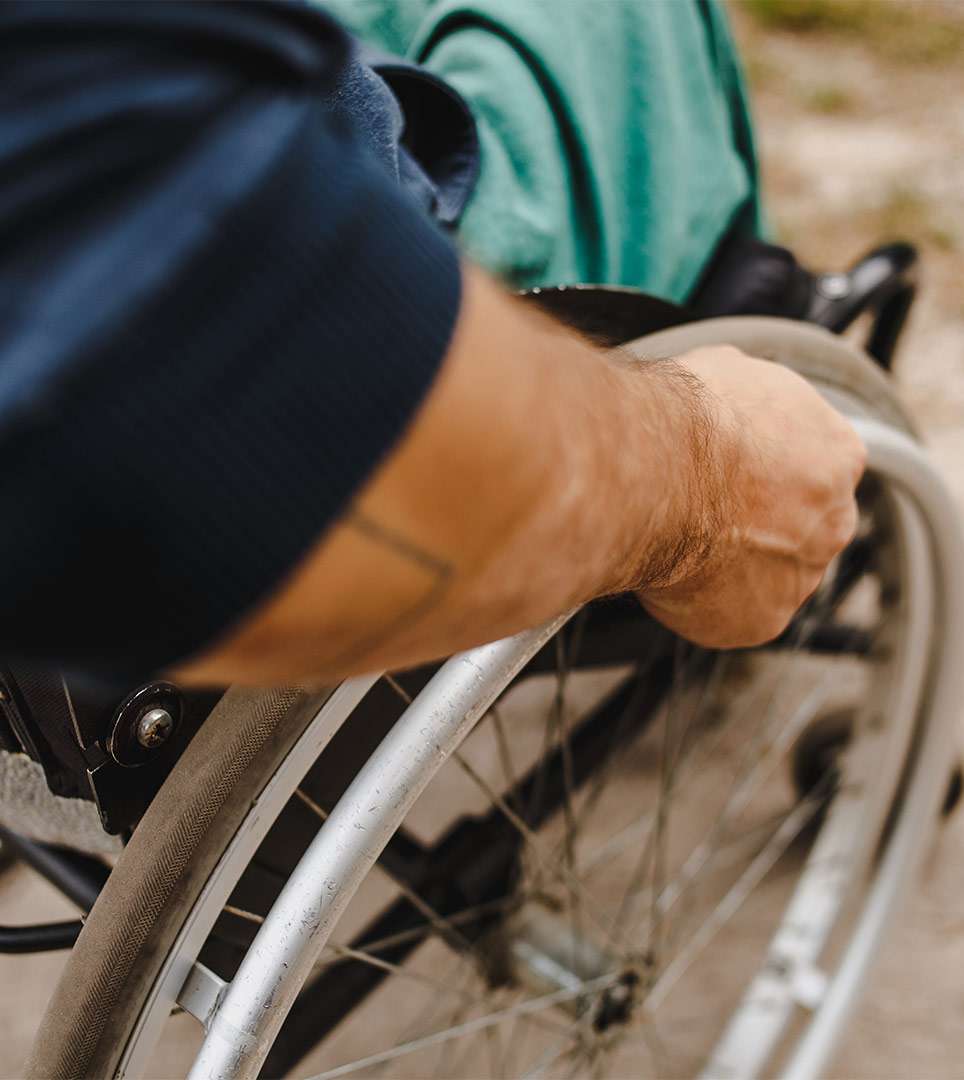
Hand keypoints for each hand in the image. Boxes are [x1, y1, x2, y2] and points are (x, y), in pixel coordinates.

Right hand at [636, 346, 865, 648]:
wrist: (654, 474)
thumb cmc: (685, 420)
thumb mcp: (728, 372)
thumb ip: (748, 402)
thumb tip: (727, 395)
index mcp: (837, 454)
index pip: (815, 470)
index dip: (765, 472)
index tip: (731, 474)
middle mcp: (833, 520)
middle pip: (799, 529)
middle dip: (756, 524)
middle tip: (700, 511)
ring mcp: (800, 575)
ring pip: (764, 577)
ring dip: (725, 565)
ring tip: (673, 540)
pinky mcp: (760, 620)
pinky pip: (726, 616)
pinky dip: (695, 602)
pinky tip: (665, 571)